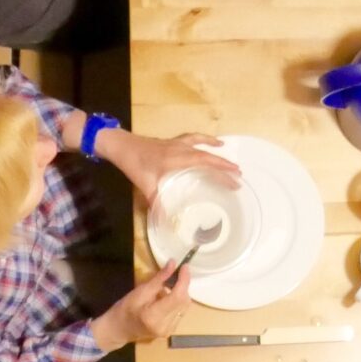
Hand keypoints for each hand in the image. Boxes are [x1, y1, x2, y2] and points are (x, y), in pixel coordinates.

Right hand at [95, 261, 192, 348]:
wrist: (119, 329)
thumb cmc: (125, 308)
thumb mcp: (140, 291)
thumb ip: (159, 279)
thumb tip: (173, 264)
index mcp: (154, 316)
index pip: (177, 297)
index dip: (184, 281)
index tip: (185, 267)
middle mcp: (164, 326)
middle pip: (183, 302)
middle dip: (183, 286)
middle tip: (177, 274)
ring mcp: (168, 331)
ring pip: (184, 307)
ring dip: (180, 294)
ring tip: (170, 287)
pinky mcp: (170, 331)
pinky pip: (180, 313)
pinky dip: (177, 302)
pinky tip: (167, 299)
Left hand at [98, 130, 238, 205]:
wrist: (122, 146)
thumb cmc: (135, 164)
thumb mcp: (146, 186)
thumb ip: (158, 203)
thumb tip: (166, 223)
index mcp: (178, 159)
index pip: (206, 163)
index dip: (222, 170)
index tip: (235, 179)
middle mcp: (182, 149)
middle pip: (208, 156)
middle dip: (224, 165)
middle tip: (239, 176)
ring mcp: (177, 143)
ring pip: (202, 145)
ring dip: (216, 152)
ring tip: (229, 159)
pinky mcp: (172, 142)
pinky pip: (193, 138)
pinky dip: (204, 140)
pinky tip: (210, 142)